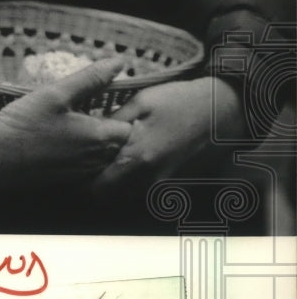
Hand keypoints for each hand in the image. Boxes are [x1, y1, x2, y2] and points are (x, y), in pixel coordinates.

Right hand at [0, 58, 132, 191]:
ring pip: (104, 159)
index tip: (102, 104)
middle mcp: (95, 161)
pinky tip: (62, 146)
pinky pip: (87, 170)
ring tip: (75, 130)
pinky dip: (82, 158)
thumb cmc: (23, 123)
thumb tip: (119, 62)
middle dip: (110, 130)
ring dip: (97, 146)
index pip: (129, 127)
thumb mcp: (56, 93)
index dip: (120, 113)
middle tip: (89, 114)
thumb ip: (91, 78)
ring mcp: (81, 175)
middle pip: (119, 145)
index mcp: (98, 137)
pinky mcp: (67, 182)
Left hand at [90, 77, 243, 195]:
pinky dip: (132, 179)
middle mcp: (150, 179)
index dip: (82, 181)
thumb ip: (111, 123)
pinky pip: (143, 189)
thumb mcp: (140, 103)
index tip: (75, 167)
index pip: (98, 189)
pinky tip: (130, 158)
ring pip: (126, 194)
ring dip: (114, 181)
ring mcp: (163, 183)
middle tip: (87, 163)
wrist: (222, 110)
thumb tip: (87, 135)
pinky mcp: (173, 182)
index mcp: (137, 159)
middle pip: (110, 196)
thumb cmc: (179, 102)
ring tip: (107, 158)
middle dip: (96, 183)